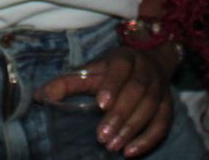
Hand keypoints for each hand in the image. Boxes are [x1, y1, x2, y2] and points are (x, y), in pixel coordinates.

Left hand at [34, 45, 180, 156]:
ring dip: (132, 129)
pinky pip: (163, 123)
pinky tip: (131, 152)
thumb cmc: (112, 72)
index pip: (120, 68)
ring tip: (113, 147)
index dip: (112, 85)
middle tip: (102, 137)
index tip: (100, 105)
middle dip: (120, 115)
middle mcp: (146, 69)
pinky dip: (148, 139)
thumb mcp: (90, 72)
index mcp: (124, 58)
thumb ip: (66, 83)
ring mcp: (160, 87)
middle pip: (137, 90)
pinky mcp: (169, 105)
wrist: (150, 63)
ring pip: (151, 107)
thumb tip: (40, 97)